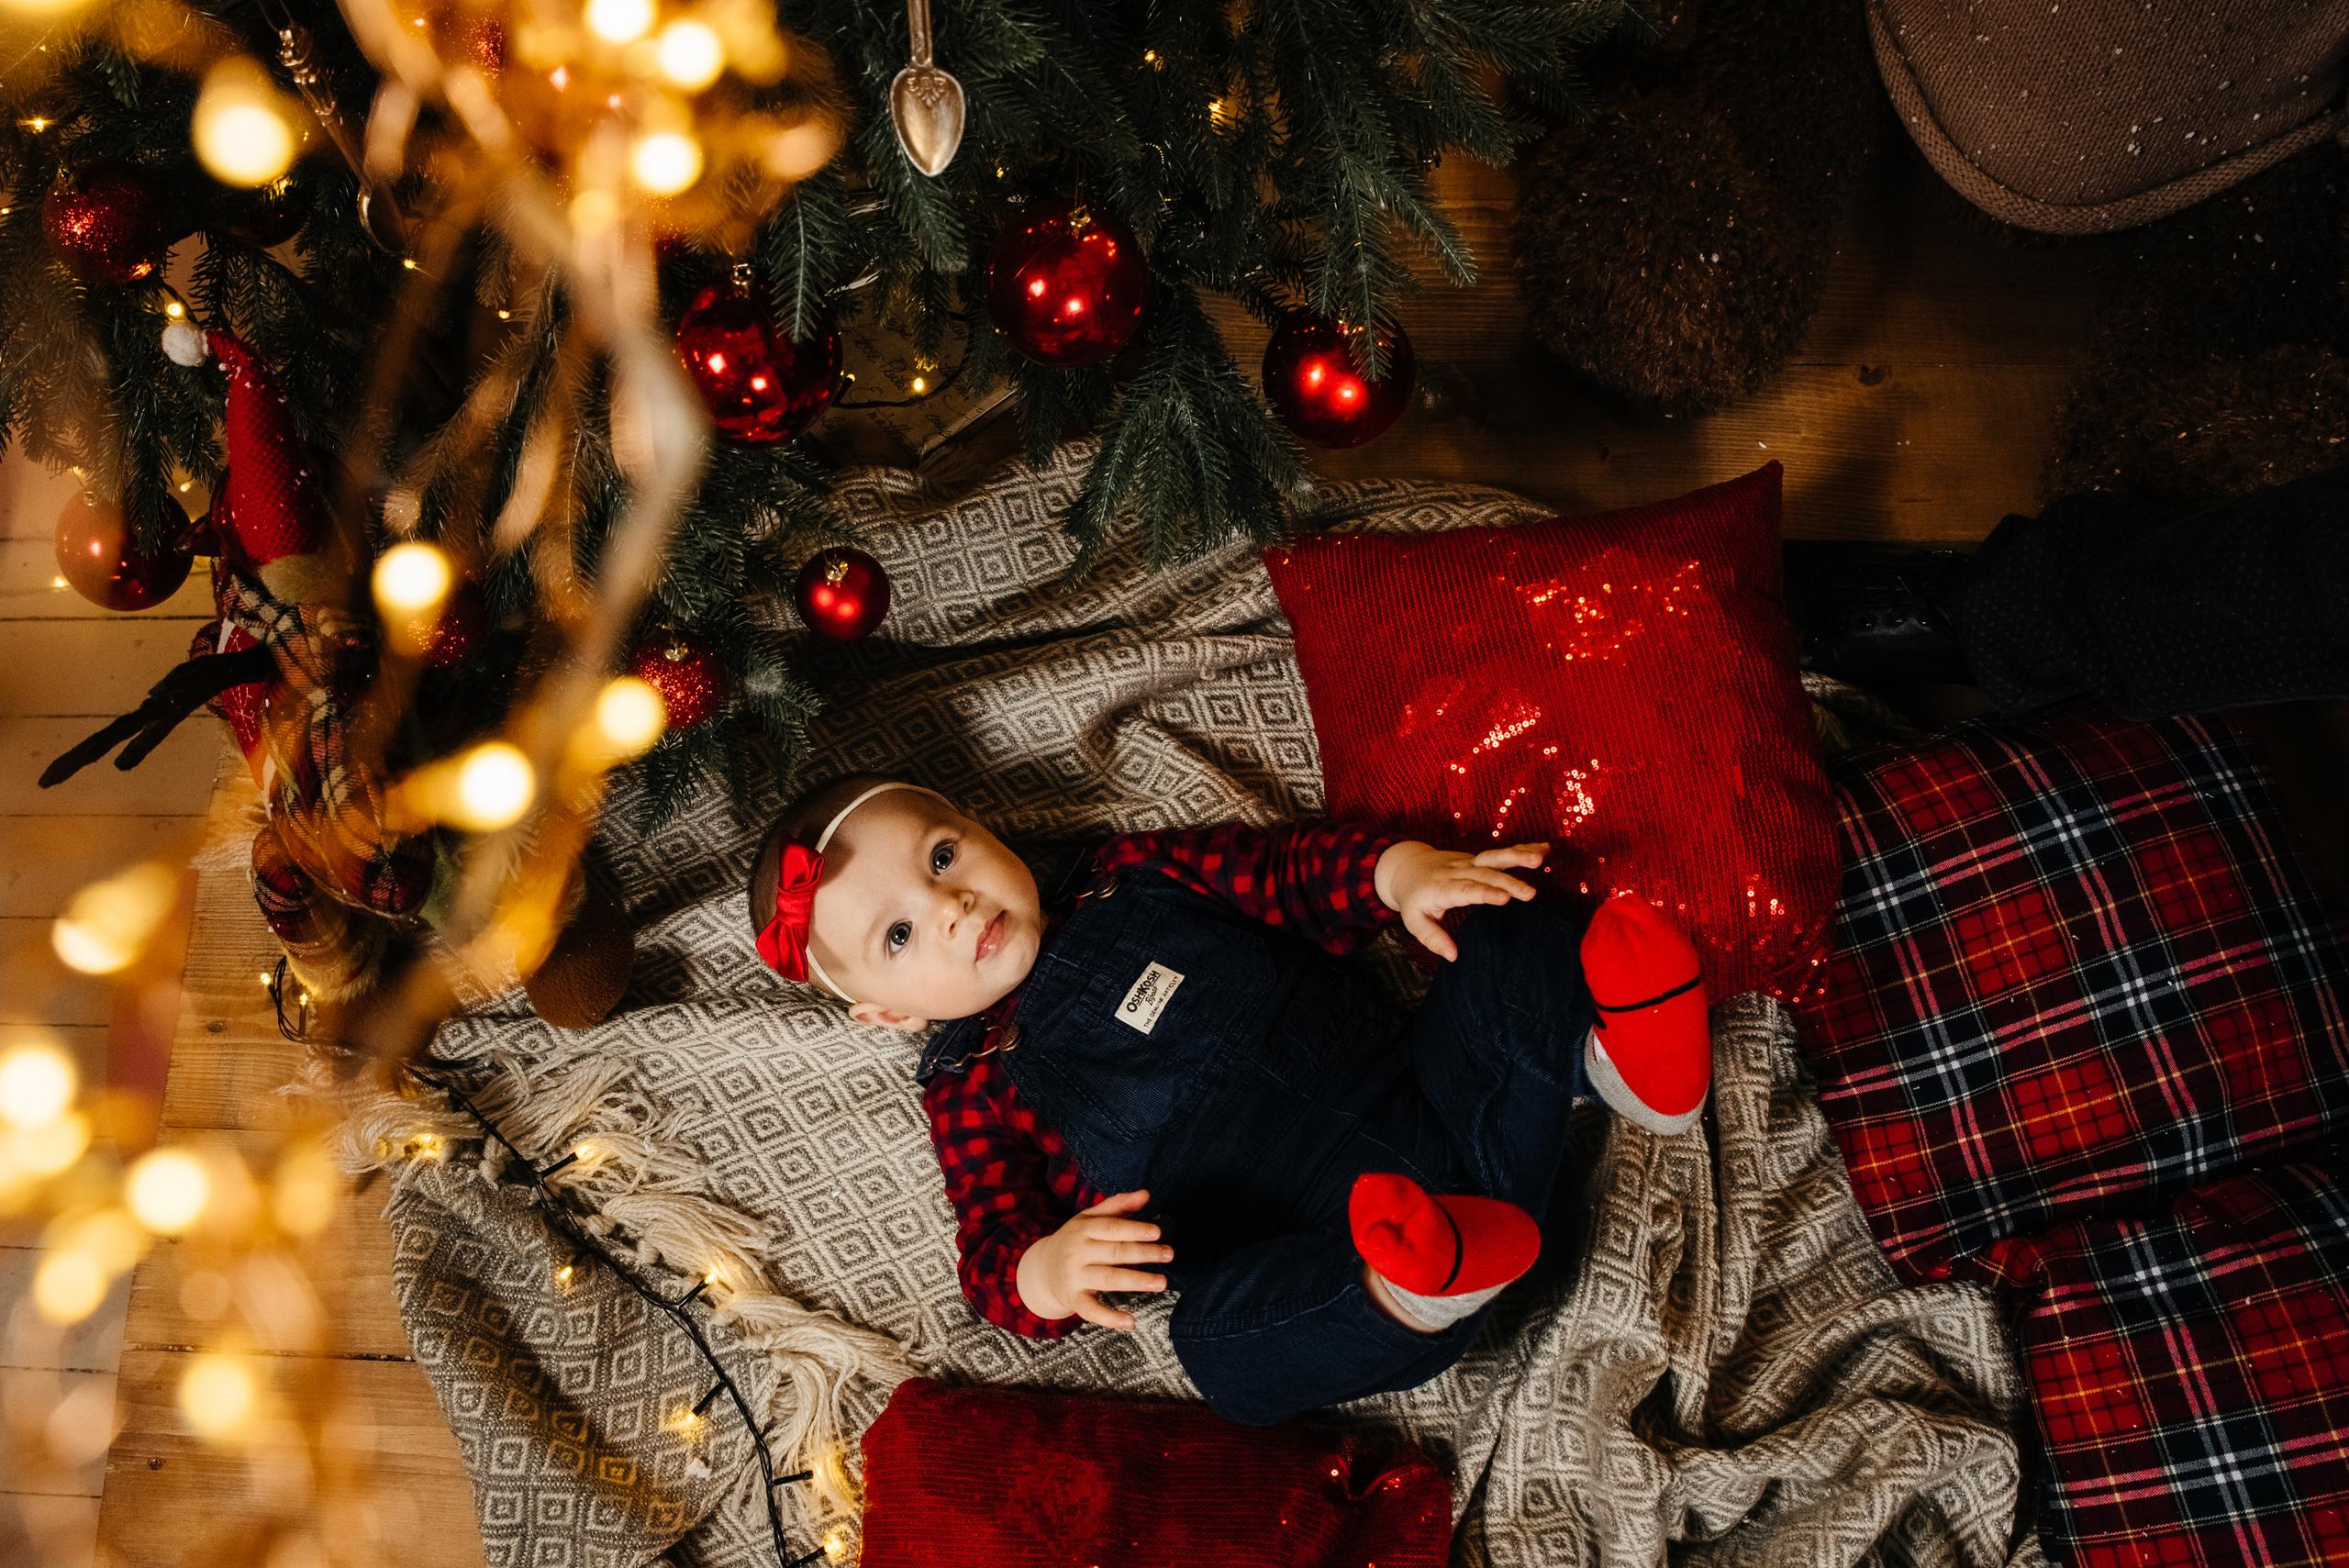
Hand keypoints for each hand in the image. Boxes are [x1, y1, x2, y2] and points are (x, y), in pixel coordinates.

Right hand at [1014, 1189, 1173, 1331]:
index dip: (1135, 1229)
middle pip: (1115, 1252)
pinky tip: (1132, 1322)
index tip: (1157, 1232)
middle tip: (1169, 1254)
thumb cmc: (1075, 1240)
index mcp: (1084, 1229)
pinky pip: (1092, 1311)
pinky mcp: (1074, 1300)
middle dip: (1144, 1253)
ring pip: (1109, 1279)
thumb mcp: (1090, 1219)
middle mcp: (1078, 1252)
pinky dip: (1111, 1318)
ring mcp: (1075, 1277)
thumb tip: (1146, 1194)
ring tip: (1161, 1282)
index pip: (1112, 1228)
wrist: (1041, 1269)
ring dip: (1137, 1281)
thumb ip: (1118, 1205)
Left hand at [1374, 840, 1548, 961]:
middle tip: (1530, 893)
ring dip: (1517, 856)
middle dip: (1509, 882)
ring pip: (1494, 858)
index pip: (1465, 890)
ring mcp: (1468, 862)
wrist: (1407, 866)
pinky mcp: (1477, 858)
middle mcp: (1457, 871)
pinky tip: (1544, 849)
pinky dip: (1522, 849)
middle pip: (1485, 875)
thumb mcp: (1414, 920)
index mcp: (1441, 888)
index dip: (1484, 893)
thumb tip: (1453, 956)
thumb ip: (1433, 938)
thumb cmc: (1414, 898)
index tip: (1504, 898)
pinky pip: (1501, 853)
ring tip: (1539, 858)